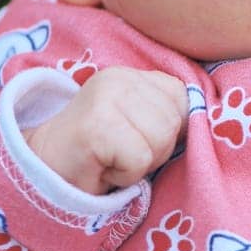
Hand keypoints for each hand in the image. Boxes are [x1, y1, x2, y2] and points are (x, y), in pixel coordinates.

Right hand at [21, 67, 187, 195]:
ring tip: (112, 160)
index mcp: (132, 75)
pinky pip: (140, 159)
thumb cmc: (100, 156)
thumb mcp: (137, 124)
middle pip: (174, 122)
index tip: (133, 139)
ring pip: (160, 140)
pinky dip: (126, 175)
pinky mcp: (96, 126)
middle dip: (155, 150)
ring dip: (140, 163)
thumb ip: (167, 114)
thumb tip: (207, 119)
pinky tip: (103, 170)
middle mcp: (118, 78)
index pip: (183, 99)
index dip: (167, 130)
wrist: (43, 172)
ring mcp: (105, 98)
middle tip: (120, 155)